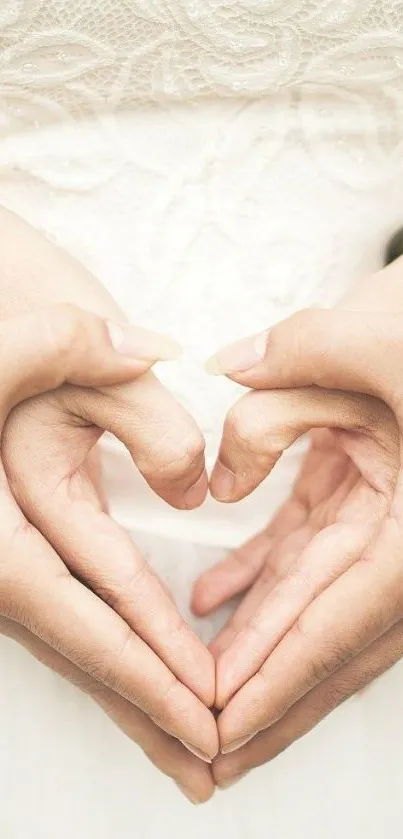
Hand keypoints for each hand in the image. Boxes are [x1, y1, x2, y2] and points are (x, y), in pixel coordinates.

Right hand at [0, 305, 215, 802]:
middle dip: (148, 713)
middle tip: (209, 764)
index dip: (151, 665)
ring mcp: (1, 569)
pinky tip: (144, 678)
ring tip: (187, 747)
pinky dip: (112, 661)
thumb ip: (100, 373)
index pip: (87, 615)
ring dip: (133, 700)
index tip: (207, 707)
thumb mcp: (28, 348)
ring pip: (75, 650)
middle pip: (81, 657)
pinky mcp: (16, 560)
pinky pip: (69, 624)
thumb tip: (193, 479)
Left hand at [193, 258, 402, 786]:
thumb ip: (284, 386)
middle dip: (270, 699)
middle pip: (333, 642)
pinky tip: (213, 595)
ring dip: (262, 651)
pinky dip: (260, 578)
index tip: (223, 723)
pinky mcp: (361, 499)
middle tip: (209, 749)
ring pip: (318, 606)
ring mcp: (385, 525)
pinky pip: (308, 554)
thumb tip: (219, 473)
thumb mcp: (370, 342)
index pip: (340, 622)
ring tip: (204, 694)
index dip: (277, 678)